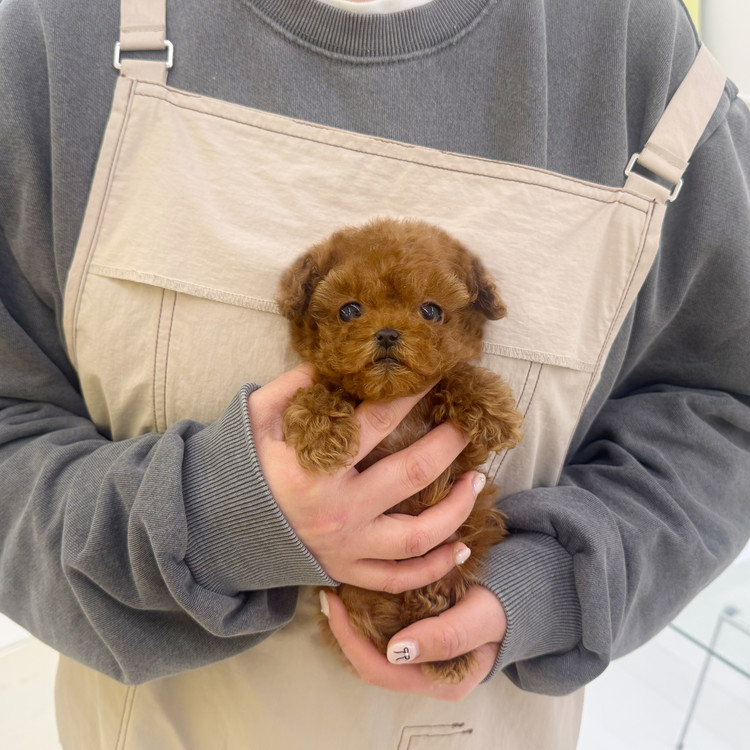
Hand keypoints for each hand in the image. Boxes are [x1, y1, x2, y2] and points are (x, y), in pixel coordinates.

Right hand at [247, 365, 482, 592]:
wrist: (217, 528)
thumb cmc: (240, 469)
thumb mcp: (256, 418)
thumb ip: (292, 387)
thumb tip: (332, 363)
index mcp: (315, 468)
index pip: (378, 422)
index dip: (412, 396)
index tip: (437, 377)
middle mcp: (338, 511)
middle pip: (411, 475)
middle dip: (449, 445)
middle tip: (469, 426)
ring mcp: (346, 547)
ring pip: (417, 536)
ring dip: (456, 509)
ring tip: (477, 481)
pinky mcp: (346, 571)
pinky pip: (398, 579)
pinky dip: (434, 568)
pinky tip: (461, 547)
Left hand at [321, 585, 506, 700]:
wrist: (522, 596)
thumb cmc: (503, 608)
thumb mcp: (479, 619)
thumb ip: (445, 637)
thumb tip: (396, 651)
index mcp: (439, 680)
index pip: (379, 669)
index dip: (349, 638)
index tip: (335, 602)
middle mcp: (425, 675)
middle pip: (370, 662)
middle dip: (344, 631)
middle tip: (329, 594)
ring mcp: (421, 658)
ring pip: (374, 649)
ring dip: (353, 624)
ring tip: (339, 592)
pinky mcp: (419, 638)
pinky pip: (384, 633)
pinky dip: (367, 614)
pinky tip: (359, 593)